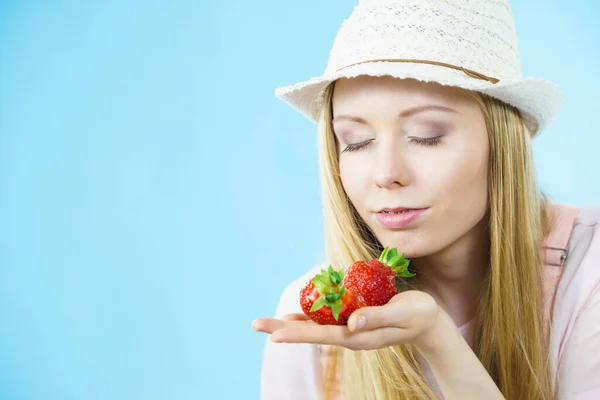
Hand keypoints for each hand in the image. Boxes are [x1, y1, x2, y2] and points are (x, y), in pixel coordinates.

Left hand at [252, 290, 450, 352]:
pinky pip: (327, 317)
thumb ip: (378, 317)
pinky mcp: (353, 318)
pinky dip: (309, 314)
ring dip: (291, 323)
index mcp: (359, 336)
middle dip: (283, 328)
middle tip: (255, 324)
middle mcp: (350, 334)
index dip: (297, 332)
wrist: (427, 321)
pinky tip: (296, 311)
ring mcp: (350, 328)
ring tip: (267, 323)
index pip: (322, 335)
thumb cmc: (418, 315)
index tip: (274, 333)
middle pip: (311, 332)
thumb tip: (352, 323)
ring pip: (315, 326)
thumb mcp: (402, 313)